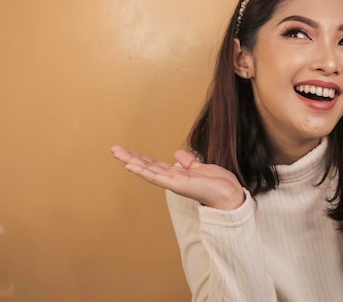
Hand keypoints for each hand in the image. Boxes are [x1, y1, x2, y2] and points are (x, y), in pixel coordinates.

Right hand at [111, 146, 244, 209]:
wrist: (228, 193)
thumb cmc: (217, 184)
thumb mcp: (200, 168)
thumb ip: (188, 162)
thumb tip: (177, 154)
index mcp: (177, 174)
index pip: (154, 165)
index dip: (140, 158)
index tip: (127, 151)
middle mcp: (171, 179)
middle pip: (147, 166)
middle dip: (130, 158)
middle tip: (114, 150)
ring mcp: (172, 182)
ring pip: (147, 170)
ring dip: (132, 162)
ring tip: (117, 154)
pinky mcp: (176, 184)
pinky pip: (156, 177)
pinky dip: (143, 171)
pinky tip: (131, 165)